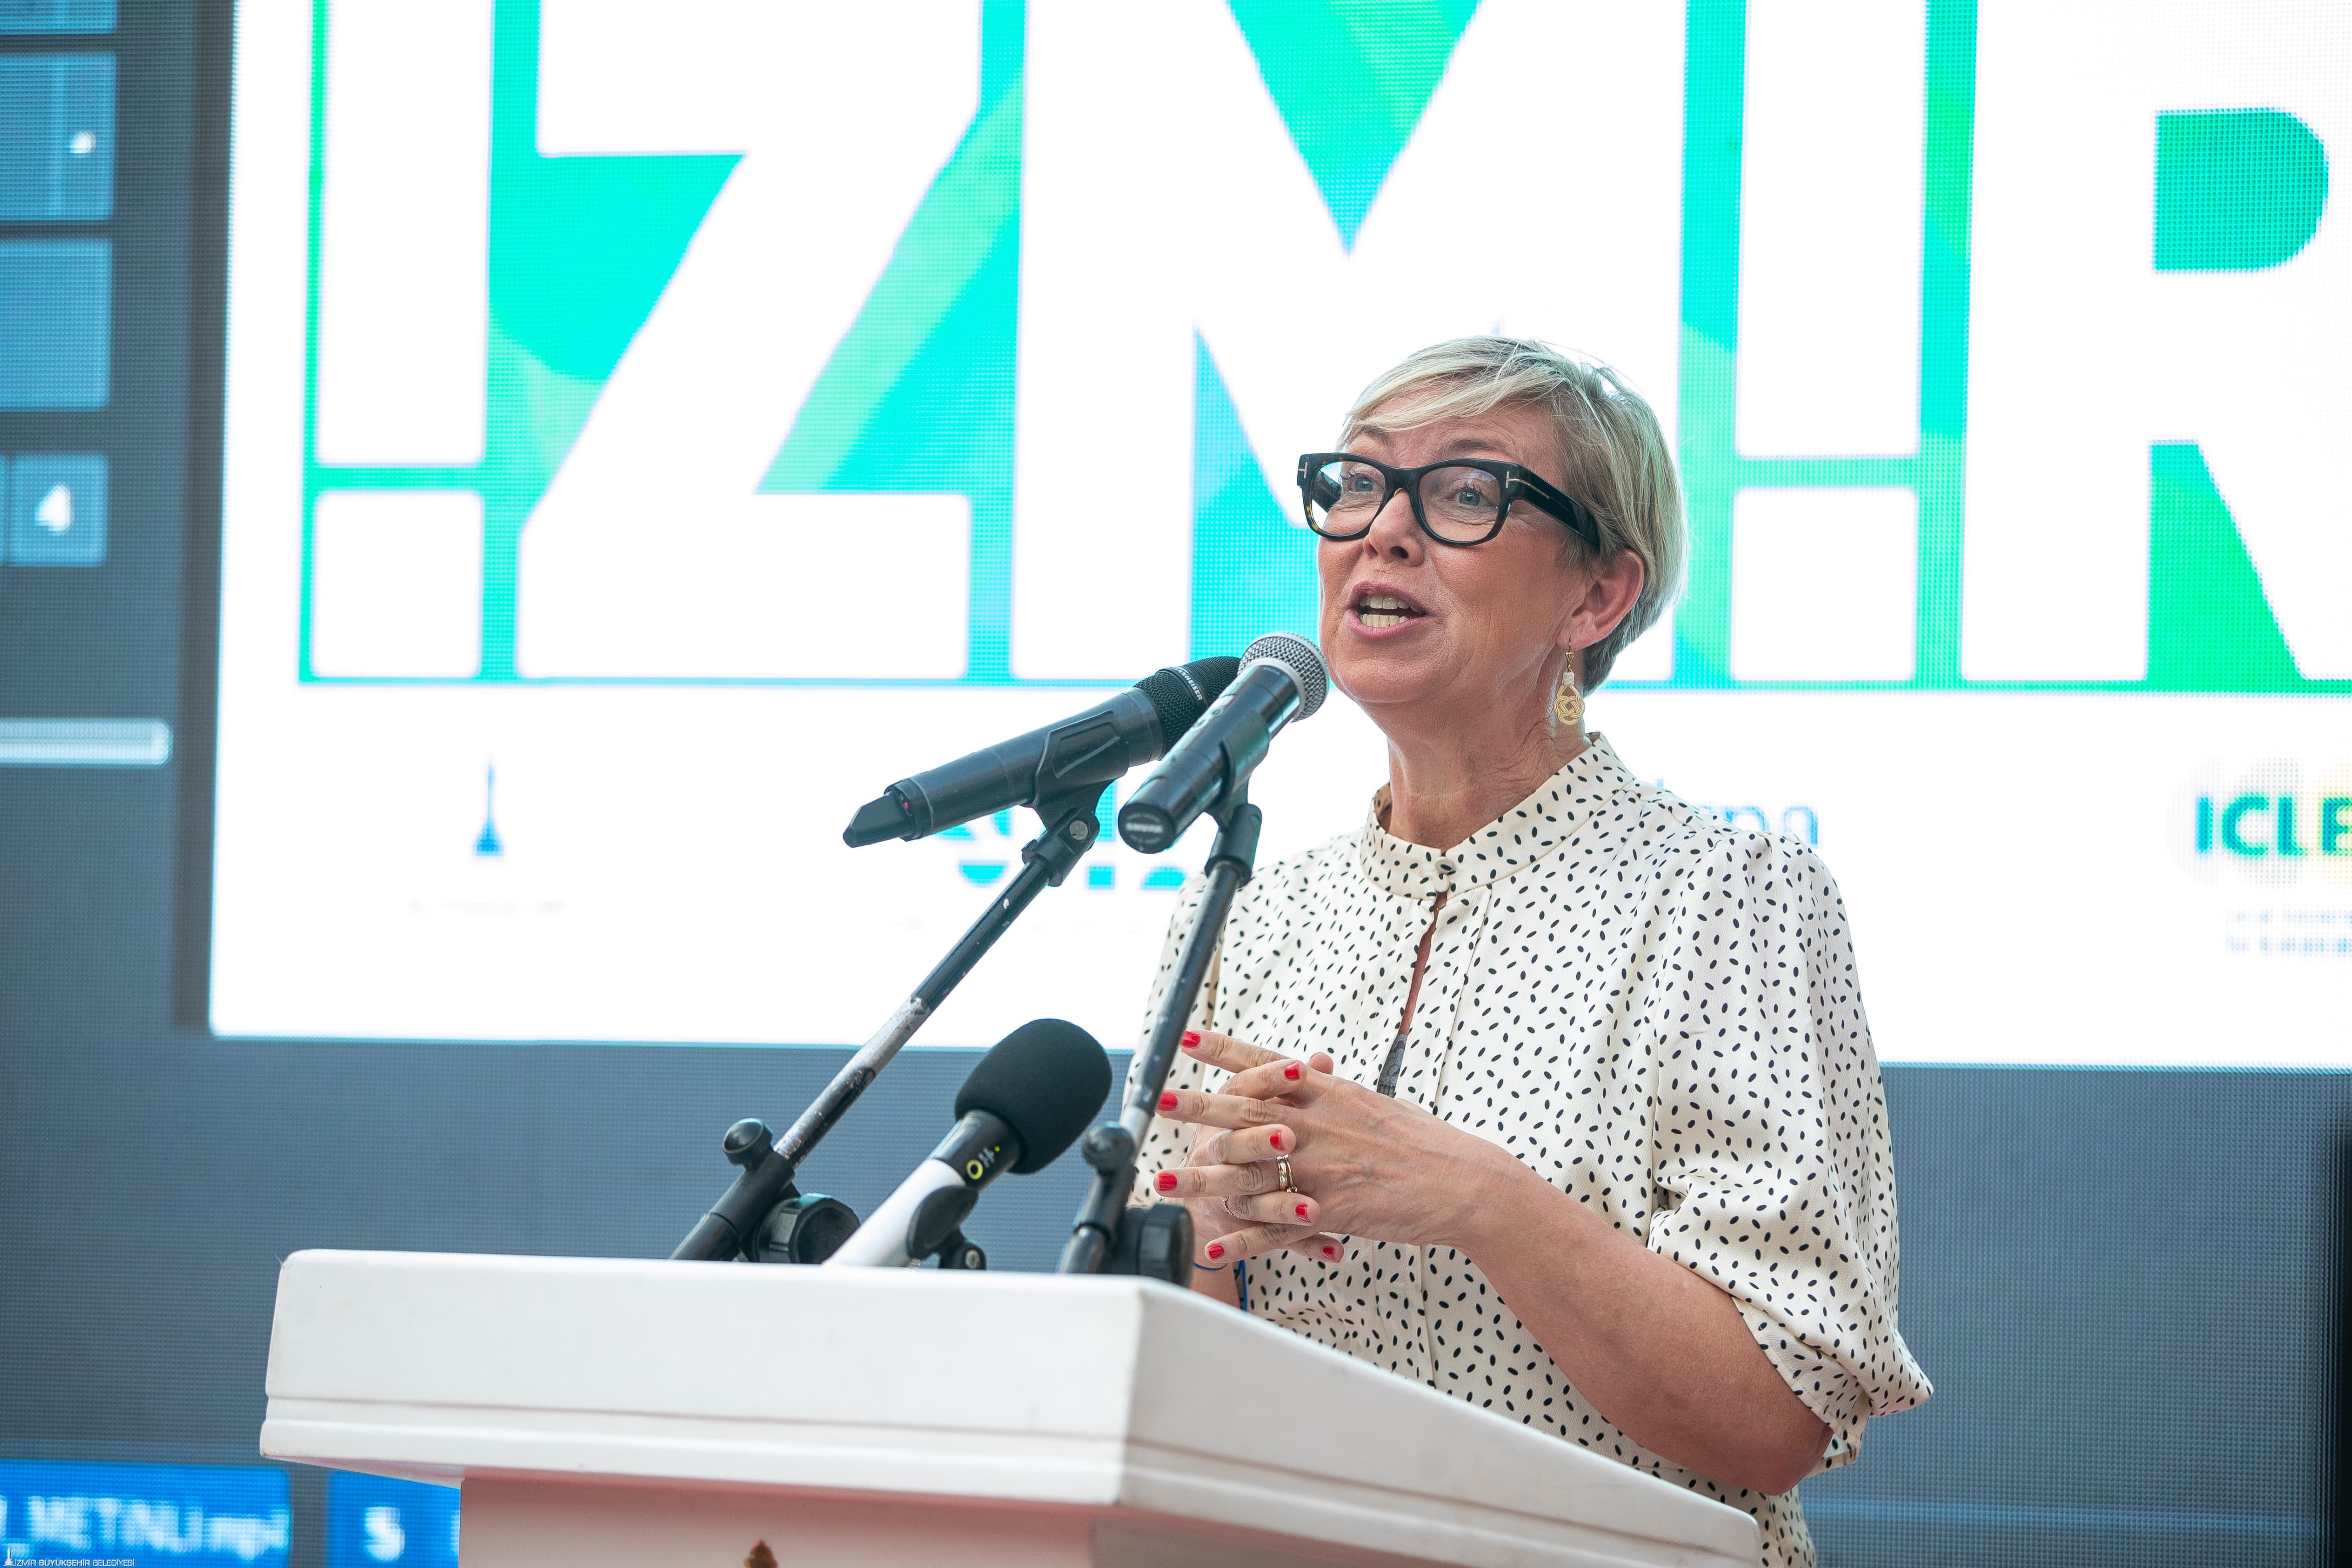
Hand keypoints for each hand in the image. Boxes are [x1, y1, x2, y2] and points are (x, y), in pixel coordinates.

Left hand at [1155, 1030, 1528, 1263]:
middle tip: (1158, 1102)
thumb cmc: (1422, 1142)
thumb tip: (1305, 1070)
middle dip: (1197, 1107)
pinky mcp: (1332, 1211)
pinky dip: (1243, 1241)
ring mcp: (1324, 1168)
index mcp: (1329, 1093)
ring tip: (1164, 1183)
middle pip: (1247, 1110)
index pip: (1267, 1064)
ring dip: (1202, 1180)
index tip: (1186, 1039)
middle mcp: (1320, 1124)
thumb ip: (1330, 1092)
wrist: (1465, 1183)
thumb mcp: (1372, 1103)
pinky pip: (1276, 1229)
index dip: (1224, 1051)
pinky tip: (1213, 1247)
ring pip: (1251, 1173)